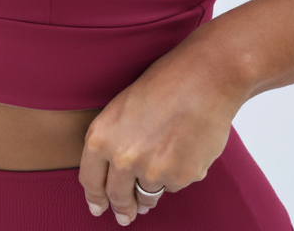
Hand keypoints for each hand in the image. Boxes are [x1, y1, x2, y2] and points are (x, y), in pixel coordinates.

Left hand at [78, 46, 245, 223]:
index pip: (90, 180)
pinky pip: (173, 186)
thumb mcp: (122, 108)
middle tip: (124, 216)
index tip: (98, 206)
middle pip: (117, 197)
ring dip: (149, 193)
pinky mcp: (180, 179)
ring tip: (157, 172)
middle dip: (122, 208)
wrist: (203, 78)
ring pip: (147, 196)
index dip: (95, 197)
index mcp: (101, 137)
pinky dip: (177, 174)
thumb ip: (113, 142)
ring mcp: (152, 172)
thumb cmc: (163, 83)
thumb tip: (114, 175)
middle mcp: (122, 159)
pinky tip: (184, 149)